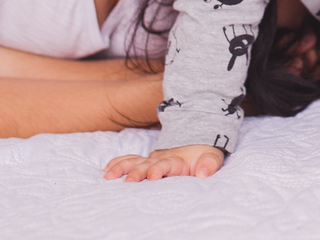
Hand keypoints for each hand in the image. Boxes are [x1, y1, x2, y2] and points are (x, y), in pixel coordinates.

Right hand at [104, 145, 224, 180]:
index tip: (153, 176)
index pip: (166, 165)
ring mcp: (152, 159)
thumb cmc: (204, 154)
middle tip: (128, 181)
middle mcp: (161, 158)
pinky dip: (118, 163)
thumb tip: (203, 174)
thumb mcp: (212, 158)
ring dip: (121, 167)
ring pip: (134, 161)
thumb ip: (209, 164)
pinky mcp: (146, 161)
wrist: (197, 139)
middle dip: (137, 172)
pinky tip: (106, 169)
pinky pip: (130, 160)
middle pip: (146, 164)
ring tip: (108, 176)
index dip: (159, 170)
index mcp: (176, 160)